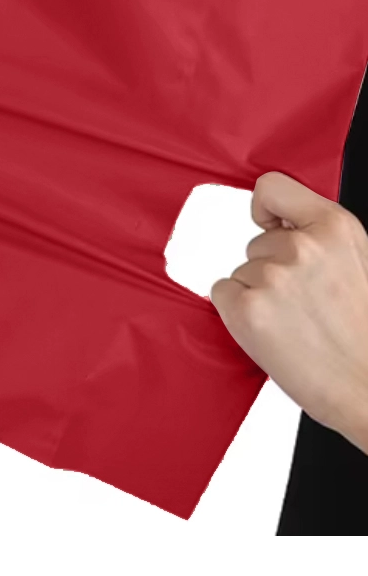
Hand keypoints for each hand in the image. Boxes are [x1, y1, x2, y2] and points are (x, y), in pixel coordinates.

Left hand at [212, 171, 367, 453]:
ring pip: (241, 271)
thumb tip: (280, 222)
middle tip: (304, 303)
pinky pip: (222, 294)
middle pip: (256, 243)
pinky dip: (238, 312)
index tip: (271, 225)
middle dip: (272, 268)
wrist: (367, 388)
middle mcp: (301, 246)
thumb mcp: (357, 264)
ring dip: (258, 293)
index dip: (266, 209)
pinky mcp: (246, 308)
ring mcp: (271, 276)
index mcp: (334, 229)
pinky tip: (273, 330)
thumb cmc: (362, 333)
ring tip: (295, 321)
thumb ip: (318, 237)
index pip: (272, 186)